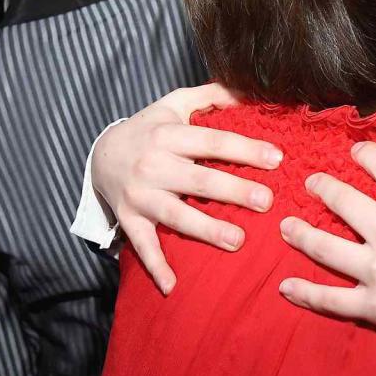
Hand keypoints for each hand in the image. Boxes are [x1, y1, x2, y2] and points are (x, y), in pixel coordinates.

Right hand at [92, 83, 282, 293]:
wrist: (99, 154)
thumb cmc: (149, 129)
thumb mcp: (174, 104)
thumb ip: (211, 94)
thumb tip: (248, 88)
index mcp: (168, 135)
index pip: (213, 142)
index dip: (245, 150)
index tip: (277, 159)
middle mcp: (153, 166)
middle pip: (199, 180)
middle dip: (233, 191)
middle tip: (267, 202)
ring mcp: (140, 196)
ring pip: (175, 215)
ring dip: (206, 230)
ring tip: (238, 241)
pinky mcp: (129, 220)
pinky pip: (143, 246)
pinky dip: (156, 267)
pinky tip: (173, 287)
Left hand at [278, 142, 375, 348]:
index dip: (369, 155)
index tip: (357, 150)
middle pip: (346, 203)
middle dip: (324, 188)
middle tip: (312, 182)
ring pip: (326, 247)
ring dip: (302, 233)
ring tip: (285, 225)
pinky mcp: (373, 307)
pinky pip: (331, 299)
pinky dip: (305, 293)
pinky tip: (285, 287)